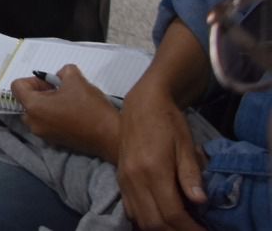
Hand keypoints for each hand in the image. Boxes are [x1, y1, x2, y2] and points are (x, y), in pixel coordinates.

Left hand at [12, 65, 120, 159]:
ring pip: (37, 112)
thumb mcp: (76, 79)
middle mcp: (33, 123)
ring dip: (48, 104)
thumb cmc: (90, 108)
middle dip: (41, 92)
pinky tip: (72, 113)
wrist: (110, 136)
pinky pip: (46, 123)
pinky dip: (54, 116)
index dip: (33, 80)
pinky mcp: (55, 142)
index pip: (17, 86)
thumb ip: (62, 71)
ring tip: (68, 101)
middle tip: (61, 90)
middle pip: (26, 100)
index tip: (51, 82)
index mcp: (33, 107)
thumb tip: (59, 75)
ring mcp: (43, 135)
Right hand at [115, 80, 208, 230]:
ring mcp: (124, 179)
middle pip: (154, 221)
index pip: (172, 212)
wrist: (143, 103)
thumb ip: (191, 174)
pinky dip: (145, 220)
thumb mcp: (185, 144)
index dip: (190, 228)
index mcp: (153, 169)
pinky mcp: (120, 177)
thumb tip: (199, 201)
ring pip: (140, 218)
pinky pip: (130, 209)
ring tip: (180, 226)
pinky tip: (160, 218)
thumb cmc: (168, 121)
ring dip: (160, 228)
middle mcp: (134, 178)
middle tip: (195, 230)